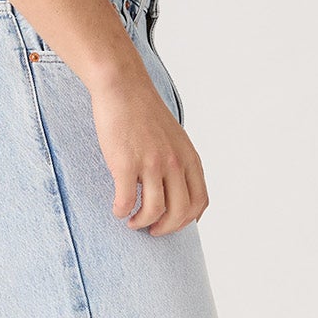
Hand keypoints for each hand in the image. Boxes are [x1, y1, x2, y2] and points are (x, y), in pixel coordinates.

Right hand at [89, 68, 207, 234]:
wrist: (123, 87)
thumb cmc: (144, 112)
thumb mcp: (174, 137)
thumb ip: (178, 161)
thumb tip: (174, 188)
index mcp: (189, 157)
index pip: (200, 201)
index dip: (187, 220)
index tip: (173, 223)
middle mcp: (175, 163)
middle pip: (180, 212)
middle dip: (166, 228)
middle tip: (152, 230)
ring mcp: (151, 164)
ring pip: (154, 211)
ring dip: (142, 223)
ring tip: (132, 221)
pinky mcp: (126, 164)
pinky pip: (127, 201)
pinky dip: (121, 211)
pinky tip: (117, 209)